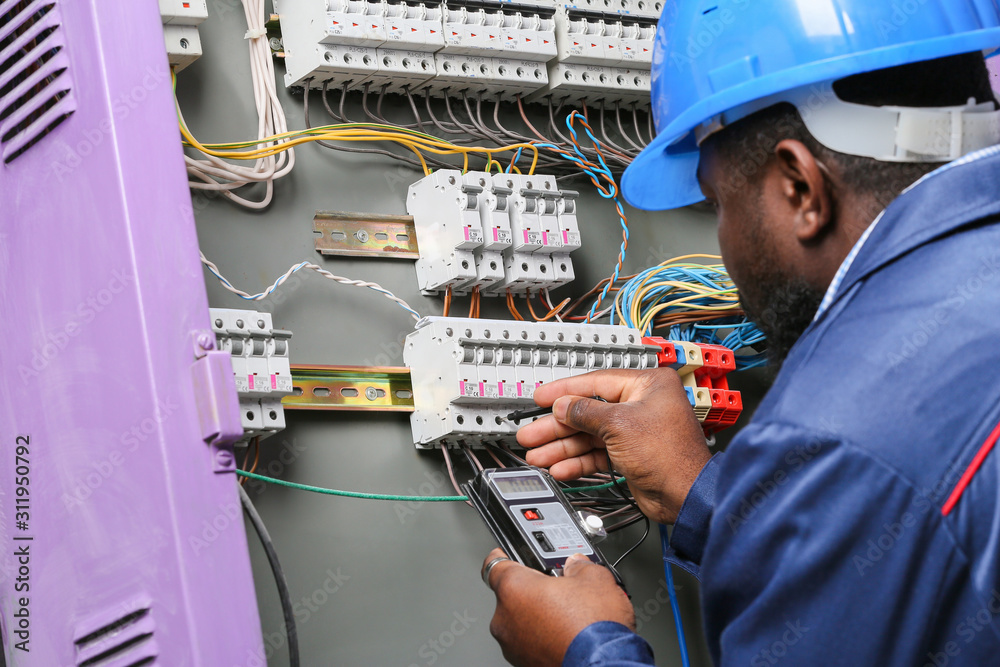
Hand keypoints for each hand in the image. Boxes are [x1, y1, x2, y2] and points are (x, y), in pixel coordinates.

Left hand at [483, 549, 633, 666]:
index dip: (505, 556)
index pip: (495, 564)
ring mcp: (513, 645)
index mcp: (514, 588)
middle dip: (534, 591)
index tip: (508, 555)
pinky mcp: (524, 664)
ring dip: (538, 617)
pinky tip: (566, 635)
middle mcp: (505, 618)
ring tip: (568, 617)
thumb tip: (577, 565)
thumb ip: (579, 565)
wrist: (605, 664)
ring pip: (521, 621)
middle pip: (512, 595)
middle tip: (559, 591)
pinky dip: (543, 638)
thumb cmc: (593, 629)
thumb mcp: (595, 578)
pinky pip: (530, 643)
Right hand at [517, 368, 710, 523]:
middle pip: (588, 412)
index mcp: (647, 385)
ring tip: (537, 454)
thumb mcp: (619, 425)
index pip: (596, 382)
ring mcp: (634, 431)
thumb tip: (563, 405)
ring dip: (562, 447)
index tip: (541, 397)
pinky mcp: (630, 455)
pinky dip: (577, 461)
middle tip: (532, 432)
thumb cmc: (670, 455)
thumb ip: (585, 413)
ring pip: (589, 436)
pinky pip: (596, 454)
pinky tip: (558, 467)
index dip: (564, 390)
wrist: (686, 496)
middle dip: (557, 426)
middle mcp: (641, 405)